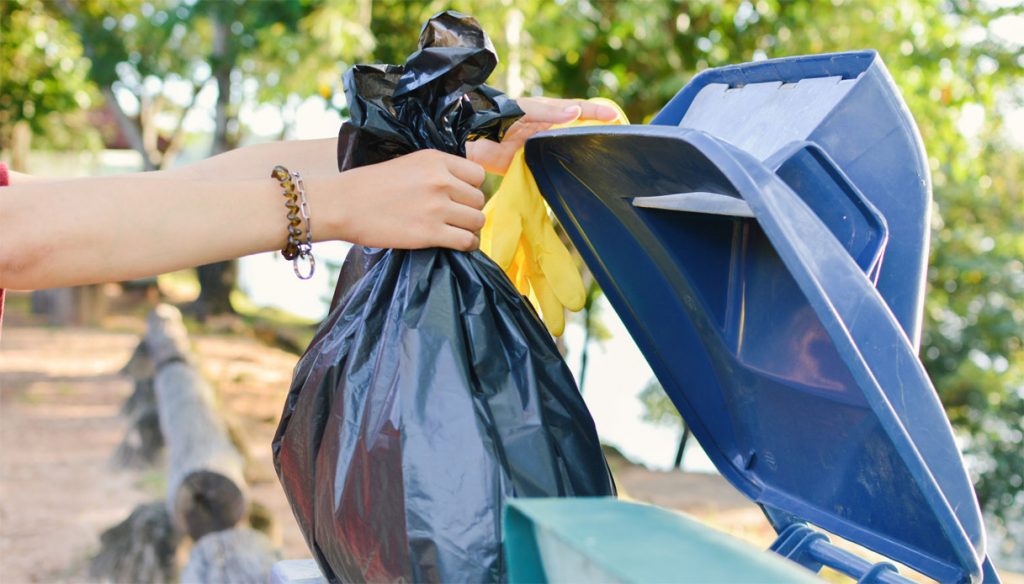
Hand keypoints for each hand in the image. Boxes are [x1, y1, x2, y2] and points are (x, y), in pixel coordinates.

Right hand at [319, 150, 485, 250]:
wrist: (343, 205)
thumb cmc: (370, 185)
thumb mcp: (408, 163)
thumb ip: (436, 170)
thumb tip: (461, 185)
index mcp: (435, 160)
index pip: (478, 174)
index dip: (472, 187)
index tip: (461, 197)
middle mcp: (440, 181)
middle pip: (479, 199)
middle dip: (470, 209)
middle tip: (455, 217)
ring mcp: (437, 208)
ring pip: (477, 221)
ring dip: (470, 228)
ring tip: (457, 231)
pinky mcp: (430, 233)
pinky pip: (467, 241)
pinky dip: (467, 245)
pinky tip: (457, 244)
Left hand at [467, 97, 619, 174]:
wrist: (468, 137)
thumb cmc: (494, 115)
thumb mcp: (523, 109)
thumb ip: (549, 112)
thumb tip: (577, 112)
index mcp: (546, 112)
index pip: (578, 110)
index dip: (597, 112)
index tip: (616, 117)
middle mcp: (546, 129)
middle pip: (576, 132)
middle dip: (595, 135)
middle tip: (618, 142)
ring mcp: (538, 148)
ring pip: (565, 151)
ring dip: (581, 155)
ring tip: (603, 163)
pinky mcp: (527, 165)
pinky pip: (549, 170)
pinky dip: (562, 174)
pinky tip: (574, 182)